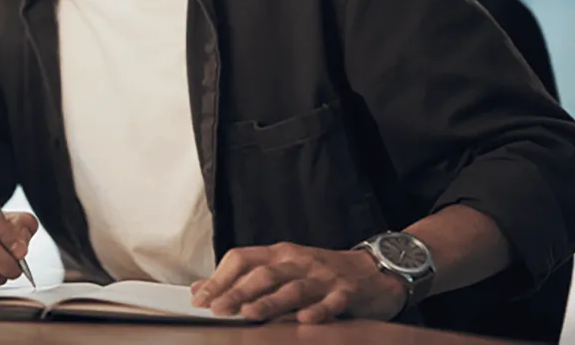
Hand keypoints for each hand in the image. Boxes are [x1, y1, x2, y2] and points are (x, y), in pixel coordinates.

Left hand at [190, 242, 406, 323]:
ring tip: (250, 314)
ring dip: (270, 302)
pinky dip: (318, 310)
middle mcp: (298, 261)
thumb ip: (245, 279)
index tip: (200, 298)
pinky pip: (332, 302)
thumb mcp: (282, 269)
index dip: (220, 278)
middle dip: (238, 292)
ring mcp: (323, 276)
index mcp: (279, 254)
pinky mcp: (347, 292)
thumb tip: (202, 290)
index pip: (242, 259)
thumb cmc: (320, 273)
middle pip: (263, 275)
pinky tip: (305, 319)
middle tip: (218, 308)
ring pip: (293, 288)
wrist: (374, 271)